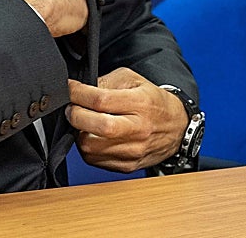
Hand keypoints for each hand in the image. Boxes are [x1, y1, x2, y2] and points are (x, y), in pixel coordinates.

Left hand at [66, 68, 188, 172]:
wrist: (176, 127)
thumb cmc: (153, 102)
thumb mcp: (133, 80)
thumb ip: (107, 81)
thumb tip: (80, 90)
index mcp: (141, 104)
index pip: (101, 100)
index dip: (78, 93)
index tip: (69, 89)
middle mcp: (138, 129)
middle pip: (96, 127)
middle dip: (75, 115)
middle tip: (72, 108)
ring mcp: (133, 151)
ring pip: (91, 148)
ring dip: (79, 133)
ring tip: (84, 123)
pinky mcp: (127, 166)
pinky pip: (95, 161)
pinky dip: (88, 148)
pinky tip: (94, 136)